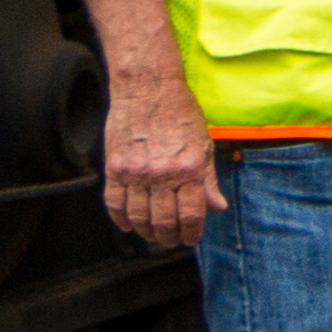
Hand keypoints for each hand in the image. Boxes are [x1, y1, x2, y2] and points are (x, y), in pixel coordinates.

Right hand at [101, 75, 220, 250]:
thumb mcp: (204, 145)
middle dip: (169, 237)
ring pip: (138, 216)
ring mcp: (135, 173)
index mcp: (189, 168)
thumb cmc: (180, 114)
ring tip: (153, 235)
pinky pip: (114, 202)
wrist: (147, 90)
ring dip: (146, 231)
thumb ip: (209, 180)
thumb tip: (217, 208)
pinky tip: (128, 225)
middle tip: (172, 241)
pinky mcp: (114, 168)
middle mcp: (161, 174)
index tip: (190, 240)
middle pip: (163, 220)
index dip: (191, 233)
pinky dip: (120, 218)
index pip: (191, 214)